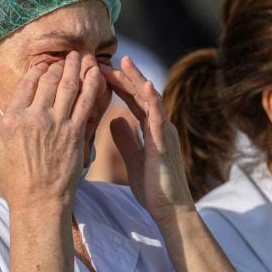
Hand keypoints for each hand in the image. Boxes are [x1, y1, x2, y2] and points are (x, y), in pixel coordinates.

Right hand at [0, 52, 100, 207]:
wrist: (39, 201)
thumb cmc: (13, 180)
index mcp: (13, 119)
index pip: (26, 85)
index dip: (37, 71)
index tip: (43, 65)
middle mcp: (35, 117)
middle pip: (48, 81)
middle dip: (57, 65)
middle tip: (64, 57)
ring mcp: (57, 124)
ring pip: (68, 86)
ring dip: (74, 68)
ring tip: (79, 56)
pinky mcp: (75, 132)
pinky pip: (86, 102)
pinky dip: (91, 84)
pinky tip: (95, 72)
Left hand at [99, 56, 193, 224]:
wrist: (170, 210)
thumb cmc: (154, 187)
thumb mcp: (133, 159)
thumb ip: (125, 139)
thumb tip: (113, 121)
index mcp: (153, 129)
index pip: (134, 101)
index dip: (119, 85)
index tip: (101, 72)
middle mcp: (161, 126)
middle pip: (141, 95)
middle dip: (125, 76)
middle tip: (105, 61)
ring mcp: (165, 133)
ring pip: (151, 100)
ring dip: (138, 80)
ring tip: (125, 62)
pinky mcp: (165, 144)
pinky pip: (159, 119)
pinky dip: (153, 101)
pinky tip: (145, 86)